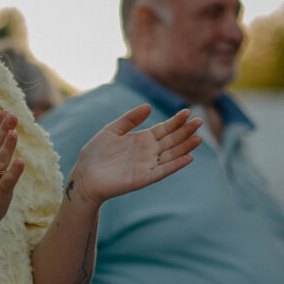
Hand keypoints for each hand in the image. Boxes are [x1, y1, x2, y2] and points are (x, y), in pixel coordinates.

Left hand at [68, 104, 201, 204]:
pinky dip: (175, 165)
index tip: (187, 111)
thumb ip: (129, 119)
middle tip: (198, 121)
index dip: (176, 121)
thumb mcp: (111, 130)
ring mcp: (147, 165)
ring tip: (198, 137)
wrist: (85, 175)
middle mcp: (148, 152)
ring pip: (171, 154)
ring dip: (185, 147)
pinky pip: (163, 171)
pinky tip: (188, 157)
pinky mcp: (144, 178)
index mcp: (142, 139)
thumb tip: (148, 106)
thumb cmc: (96, 153)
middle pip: (171, 140)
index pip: (164, 129)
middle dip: (185, 131)